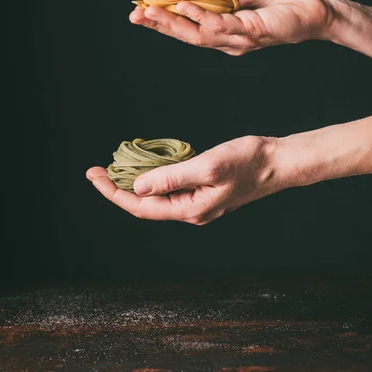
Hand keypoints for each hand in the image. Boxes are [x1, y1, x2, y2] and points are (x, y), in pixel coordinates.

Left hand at [86, 135, 281, 224]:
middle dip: (119, 187)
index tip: (95, 176)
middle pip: (145, 203)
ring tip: (115, 167)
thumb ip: (171, 177)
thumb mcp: (207, 166)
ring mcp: (197, 200)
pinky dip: (154, 175)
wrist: (276, 162)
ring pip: (157, 195)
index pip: (142, 206)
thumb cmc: (247, 163)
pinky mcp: (203, 188)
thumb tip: (138, 186)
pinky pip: (171, 186)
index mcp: (190, 210)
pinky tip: (147, 165)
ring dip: (135, 182)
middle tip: (96, 170)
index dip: (115, 193)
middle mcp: (191, 210)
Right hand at [129, 0, 332, 54]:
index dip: (165, 21)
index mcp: (225, 33)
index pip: (189, 29)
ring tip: (149, 10)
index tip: (142, 10)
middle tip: (134, 15)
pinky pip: (219, 25)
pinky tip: (182, 6)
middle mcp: (228, 42)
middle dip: (159, 26)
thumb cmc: (285, 0)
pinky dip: (199, 15)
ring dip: (171, 22)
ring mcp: (238, 40)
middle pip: (187, 36)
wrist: (315, 8)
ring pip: (197, 35)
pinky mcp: (250, 33)